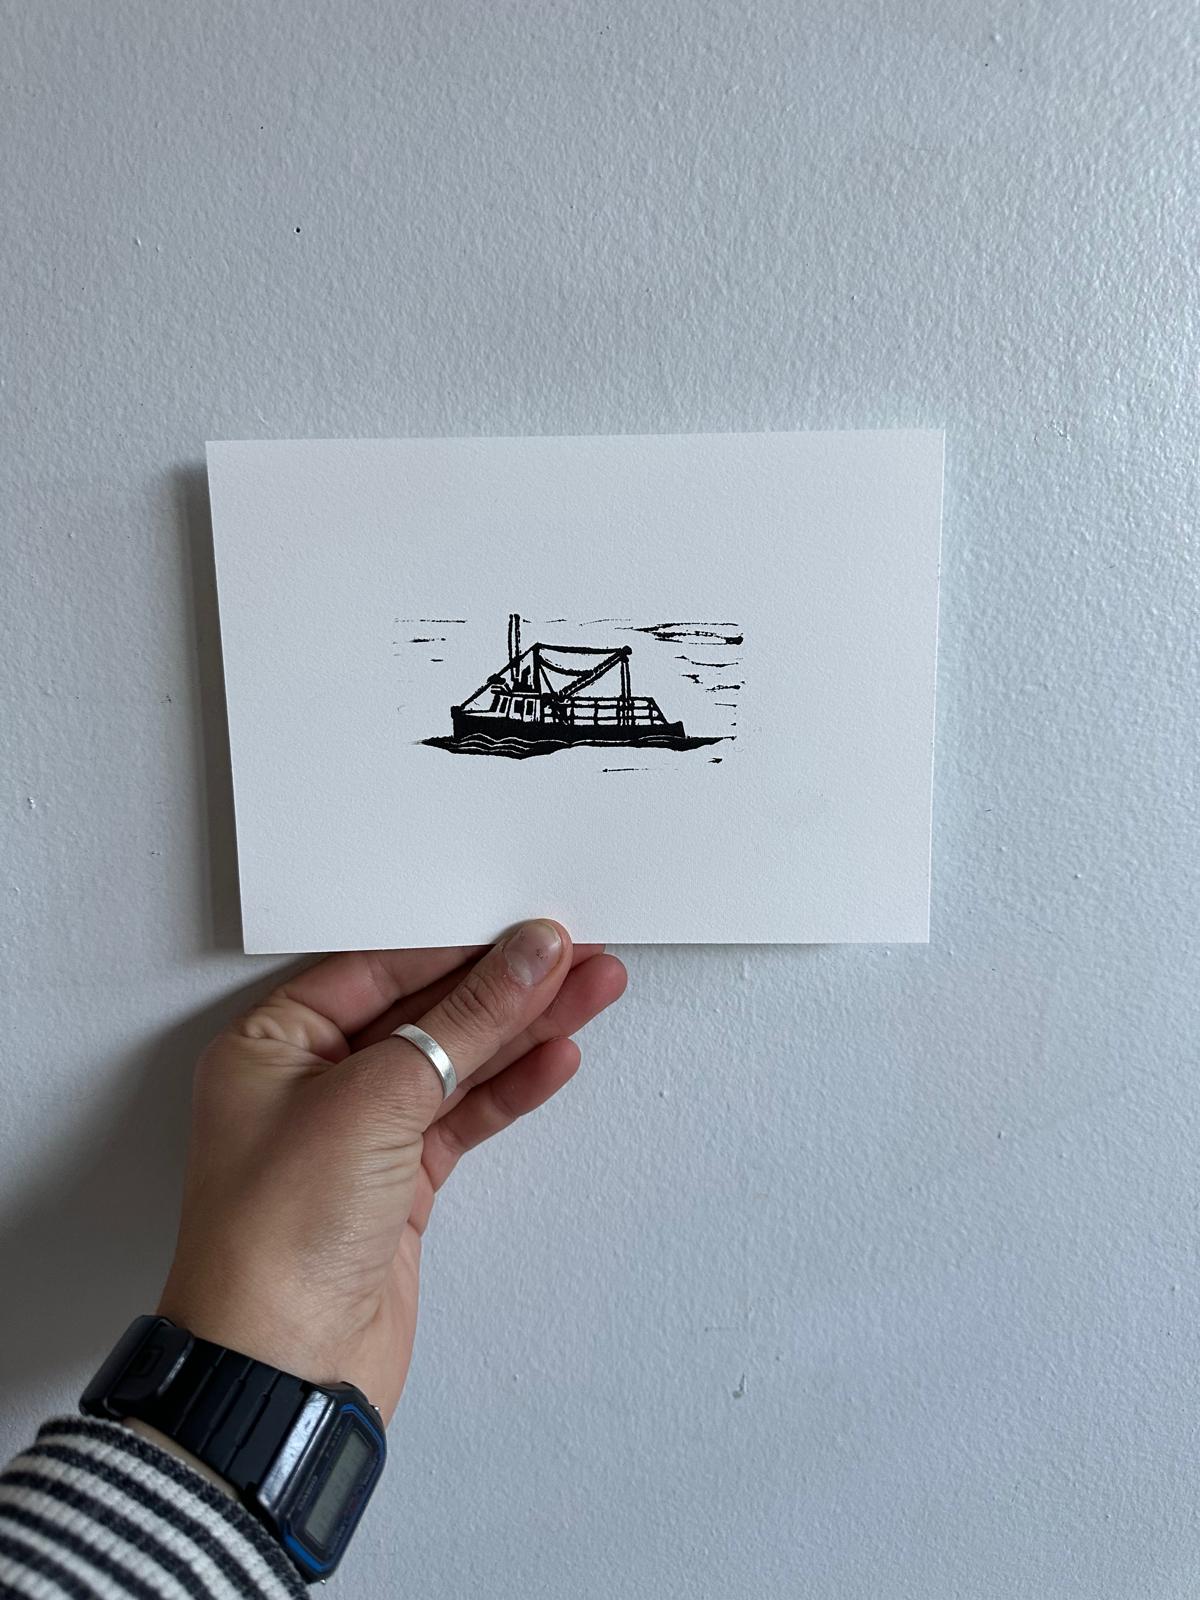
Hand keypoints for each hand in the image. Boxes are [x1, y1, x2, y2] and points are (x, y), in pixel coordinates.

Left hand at [156, 922, 625, 1420]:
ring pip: (454, 1064)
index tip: (527, 930)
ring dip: (524, 1031)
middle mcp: (310, 1084)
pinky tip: (555, 1058)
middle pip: (425, 1013)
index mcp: (272, 1045)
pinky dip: (510, 1090)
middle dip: (505, 986)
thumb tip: (524, 958)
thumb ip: (464, 1021)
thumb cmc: (277, 1238)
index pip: (379, 969)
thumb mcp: (376, 1099)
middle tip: (578, 955)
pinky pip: (463, 1118)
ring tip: (592, 992)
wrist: (284, 1371)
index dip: (458, 947)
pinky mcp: (397, 1184)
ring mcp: (357, 1136)